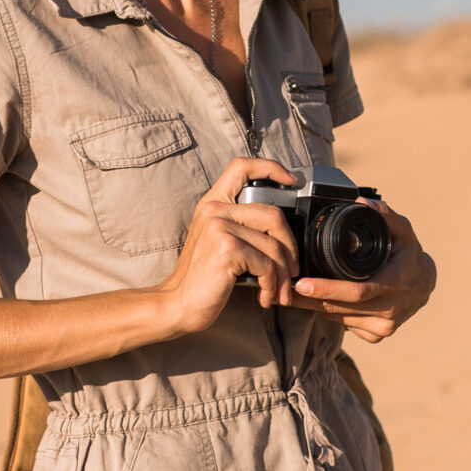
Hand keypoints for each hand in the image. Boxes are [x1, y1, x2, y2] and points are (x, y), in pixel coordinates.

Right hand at [157, 158, 304, 335]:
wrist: (178, 303)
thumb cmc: (203, 278)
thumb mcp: (218, 241)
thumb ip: (241, 226)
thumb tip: (283, 231)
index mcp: (213, 203)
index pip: (242, 166)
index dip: (271, 168)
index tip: (291, 181)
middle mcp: (214, 209)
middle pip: (273, 215)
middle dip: (290, 246)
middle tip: (292, 269)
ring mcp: (220, 227)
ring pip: (274, 245)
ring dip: (282, 275)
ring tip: (279, 291)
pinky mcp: (227, 249)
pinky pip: (266, 264)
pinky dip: (272, 285)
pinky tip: (265, 296)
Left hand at [291, 202, 436, 343]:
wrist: (425, 284)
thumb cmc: (409, 255)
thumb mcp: (403, 231)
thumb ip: (385, 214)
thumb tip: (361, 201)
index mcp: (394, 284)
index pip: (356, 291)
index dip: (327, 289)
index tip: (302, 284)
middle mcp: (389, 310)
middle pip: (340, 309)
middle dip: (309, 300)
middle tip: (284, 288)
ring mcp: (382, 326)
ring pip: (339, 318)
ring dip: (315, 306)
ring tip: (293, 293)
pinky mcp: (376, 335)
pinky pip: (345, 325)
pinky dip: (330, 313)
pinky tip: (320, 300)